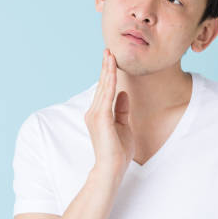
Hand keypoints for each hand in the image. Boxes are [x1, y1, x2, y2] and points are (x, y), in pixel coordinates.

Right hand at [84, 48, 134, 182]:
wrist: (111, 168)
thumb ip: (122, 109)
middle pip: (102, 85)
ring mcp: (95, 114)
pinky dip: (110, 81)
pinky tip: (112, 71)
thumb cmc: (117, 152)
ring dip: (107, 70)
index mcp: (99, 114)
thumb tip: (123, 93)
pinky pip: (107, 95)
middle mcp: (94, 112)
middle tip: (108, 50)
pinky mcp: (100, 118)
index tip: (110, 59)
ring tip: (109, 55)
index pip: (105, 90)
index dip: (108, 74)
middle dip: (105, 67)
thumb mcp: (124, 126)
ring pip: (104, 87)